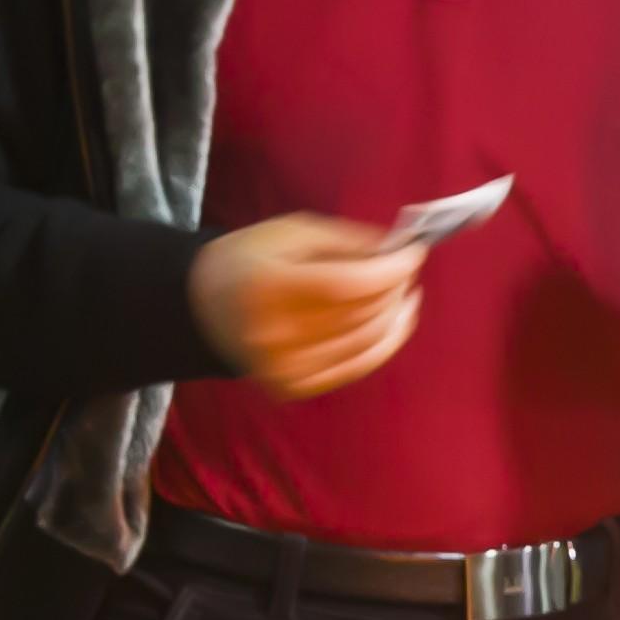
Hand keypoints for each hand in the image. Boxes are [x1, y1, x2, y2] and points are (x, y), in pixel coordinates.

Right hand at [190, 214, 424, 400]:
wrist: (205, 305)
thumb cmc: (253, 259)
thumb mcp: (292, 232)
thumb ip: (346, 240)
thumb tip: (397, 253)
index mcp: (267, 285)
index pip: (347, 284)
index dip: (390, 270)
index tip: (414, 253)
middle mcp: (272, 333)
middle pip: (361, 315)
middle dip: (395, 289)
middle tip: (406, 270)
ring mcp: (282, 367)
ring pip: (366, 345)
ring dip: (397, 318)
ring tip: (406, 295)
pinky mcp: (292, 387)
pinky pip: (355, 368)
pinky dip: (383, 345)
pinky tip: (393, 323)